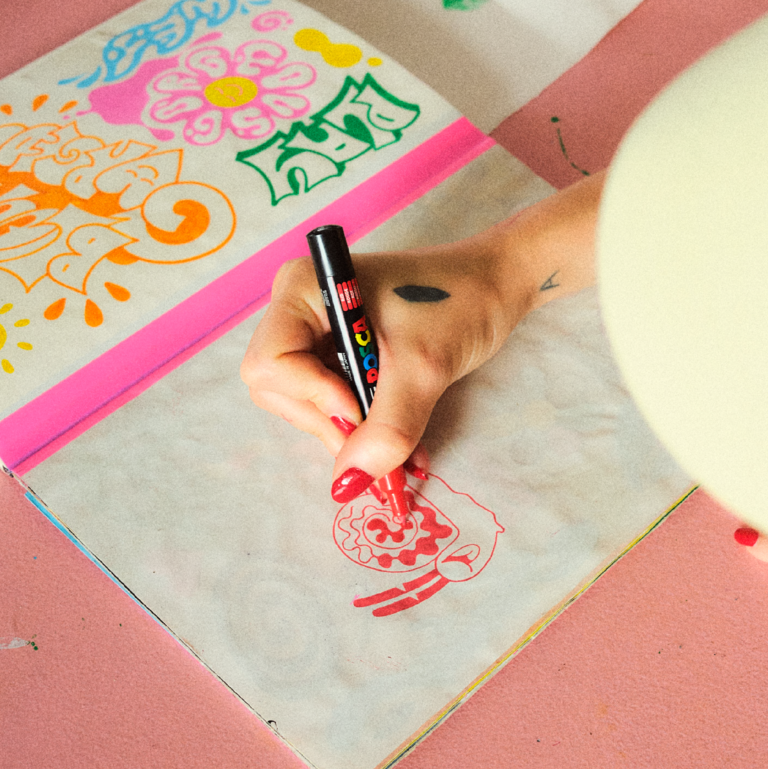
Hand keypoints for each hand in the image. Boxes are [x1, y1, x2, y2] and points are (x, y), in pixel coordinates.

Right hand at [239, 176, 602, 499]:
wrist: (497, 284)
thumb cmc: (460, 302)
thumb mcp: (424, 367)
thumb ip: (387, 427)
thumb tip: (349, 485)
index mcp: (305, 289)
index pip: (270, 364)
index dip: (312, 396)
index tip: (359, 407)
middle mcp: (299, 308)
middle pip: (280, 390)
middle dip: (330, 421)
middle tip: (382, 437)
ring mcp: (316, 331)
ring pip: (303, 404)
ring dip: (348, 431)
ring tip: (399, 446)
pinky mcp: (337, 351)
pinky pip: (329, 401)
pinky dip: (360, 426)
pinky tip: (395, 439)